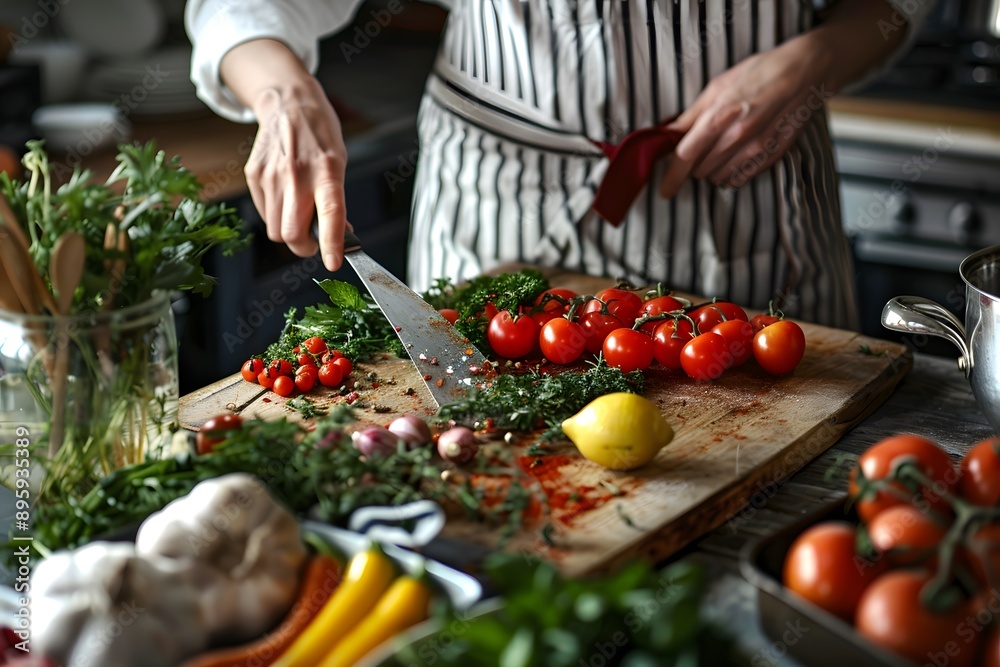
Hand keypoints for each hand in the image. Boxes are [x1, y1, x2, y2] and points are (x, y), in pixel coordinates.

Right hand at [245, 76, 349, 270]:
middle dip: (304, 247)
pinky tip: (286, 197)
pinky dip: (277, 216)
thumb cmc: (320, 135)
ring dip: (289, 233)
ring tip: (300, 214)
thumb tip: (338, 235)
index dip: (331, 243)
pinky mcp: (254, 176)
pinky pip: (265, 214)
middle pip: (291, 234)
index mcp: (326, 171)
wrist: (288, 104)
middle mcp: (296, 175)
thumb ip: (335, 200)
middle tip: (314, 243)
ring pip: (276, 230)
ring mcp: (271, 176)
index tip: (334, 263)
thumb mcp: (338, 164)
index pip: (330, 214)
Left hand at [658, 33, 831, 197]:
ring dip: (712, 170)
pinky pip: (740, 179)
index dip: (672, 176)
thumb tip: (669, 133)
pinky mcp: (772, 156)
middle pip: (700, 170)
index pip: (686, 155)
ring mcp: (757, 149)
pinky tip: (735, 156)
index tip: (665, 189)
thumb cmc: (758, 74)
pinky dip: (731, 173)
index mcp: (720, 114)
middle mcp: (738, 136)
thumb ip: (692, 114)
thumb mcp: (718, 85)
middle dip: (694, 164)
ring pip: (719, 178)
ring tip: (720, 148)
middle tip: (700, 149)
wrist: (805, 72)